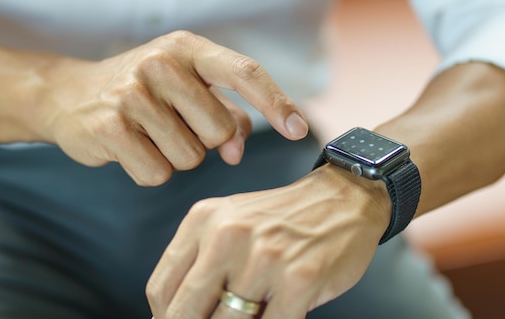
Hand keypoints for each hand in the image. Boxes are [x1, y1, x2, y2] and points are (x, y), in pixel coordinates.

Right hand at [37, 30, 307, 184]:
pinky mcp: (109, 127)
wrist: (68, 94)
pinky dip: (150, 170)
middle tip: (174, 126)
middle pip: (220, 131)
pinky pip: (157, 173)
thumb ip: (224, 114)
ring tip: (149, 134)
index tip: (299, 130)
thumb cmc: (142, 91)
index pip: (245, 72)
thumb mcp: (186, 88)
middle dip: (205, 141)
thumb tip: (239, 151)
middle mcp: (162, 64)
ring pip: (191, 157)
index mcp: (188, 48)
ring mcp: (133, 94)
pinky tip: (130, 148)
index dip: (277, 102)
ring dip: (176, 157)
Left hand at [146, 165, 390, 317]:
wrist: (342, 197)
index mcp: (204, 220)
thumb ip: (199, 262)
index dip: (164, 318)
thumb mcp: (230, 222)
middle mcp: (229, 235)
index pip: (161, 288)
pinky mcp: (300, 279)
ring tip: (249, 314)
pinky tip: (274, 316)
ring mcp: (265, 258)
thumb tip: (169, 314)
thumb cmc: (282, 218)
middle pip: (185, 312)